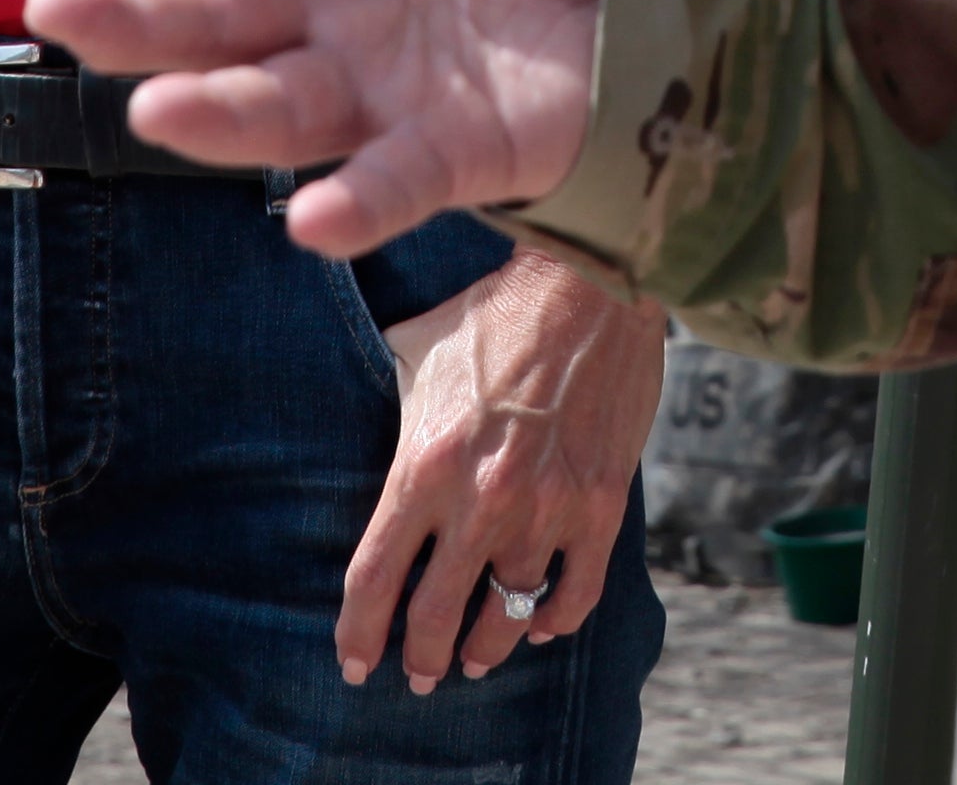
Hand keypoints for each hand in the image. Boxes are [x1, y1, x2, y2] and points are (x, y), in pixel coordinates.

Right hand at [22, 0, 612, 256]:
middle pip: (219, 13)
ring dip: (215, 113)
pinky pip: (395, 182)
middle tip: (50, 5)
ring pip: (278, 106)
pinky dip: (354, 201)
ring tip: (153, 112)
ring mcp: (385, 89)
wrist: (653, 4)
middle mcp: (336, 8)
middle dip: (136, 14)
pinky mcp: (454, 154)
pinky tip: (313, 222)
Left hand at [339, 256, 662, 693]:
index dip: (359, 633)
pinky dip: (554, 620)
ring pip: (506, 614)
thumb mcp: (419, 354)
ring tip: (477, 659)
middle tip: (420, 674)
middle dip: (422, 658)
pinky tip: (539, 626)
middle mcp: (480, 499)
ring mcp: (546, 507)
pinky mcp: (600, 504)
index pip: (375, 579)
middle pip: (436, 616)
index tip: (356, 662)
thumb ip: (396, 411)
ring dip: (487, 647)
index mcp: (424, 464)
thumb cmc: (497, 312)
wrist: (590, 282)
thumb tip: (378, 431)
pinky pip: (575, 591)